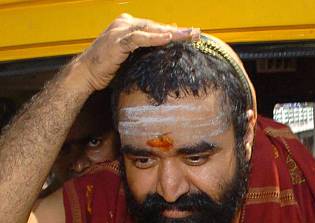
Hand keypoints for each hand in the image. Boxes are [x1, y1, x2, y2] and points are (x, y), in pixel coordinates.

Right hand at [74, 14, 199, 90]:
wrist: (85, 74)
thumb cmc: (106, 69)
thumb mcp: (129, 60)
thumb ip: (143, 54)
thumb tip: (161, 55)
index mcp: (127, 26)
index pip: (155, 27)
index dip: (173, 32)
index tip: (190, 35)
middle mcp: (124, 24)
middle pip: (156, 26)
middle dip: (177, 31)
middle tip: (196, 33)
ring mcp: (120, 30)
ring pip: (151, 29)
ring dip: (172, 33)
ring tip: (189, 35)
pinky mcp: (118, 41)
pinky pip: (140, 38)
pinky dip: (154, 38)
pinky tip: (168, 38)